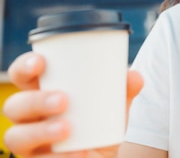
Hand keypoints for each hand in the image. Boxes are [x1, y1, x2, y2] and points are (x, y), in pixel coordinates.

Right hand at [3, 52, 142, 157]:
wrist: (102, 156)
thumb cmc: (100, 124)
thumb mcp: (114, 107)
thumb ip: (124, 90)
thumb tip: (134, 76)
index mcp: (44, 92)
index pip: (24, 76)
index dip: (24, 67)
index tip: (40, 62)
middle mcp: (30, 117)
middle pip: (14, 105)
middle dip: (35, 100)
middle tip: (64, 100)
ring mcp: (30, 142)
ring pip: (16, 136)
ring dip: (40, 130)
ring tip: (66, 128)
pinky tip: (72, 156)